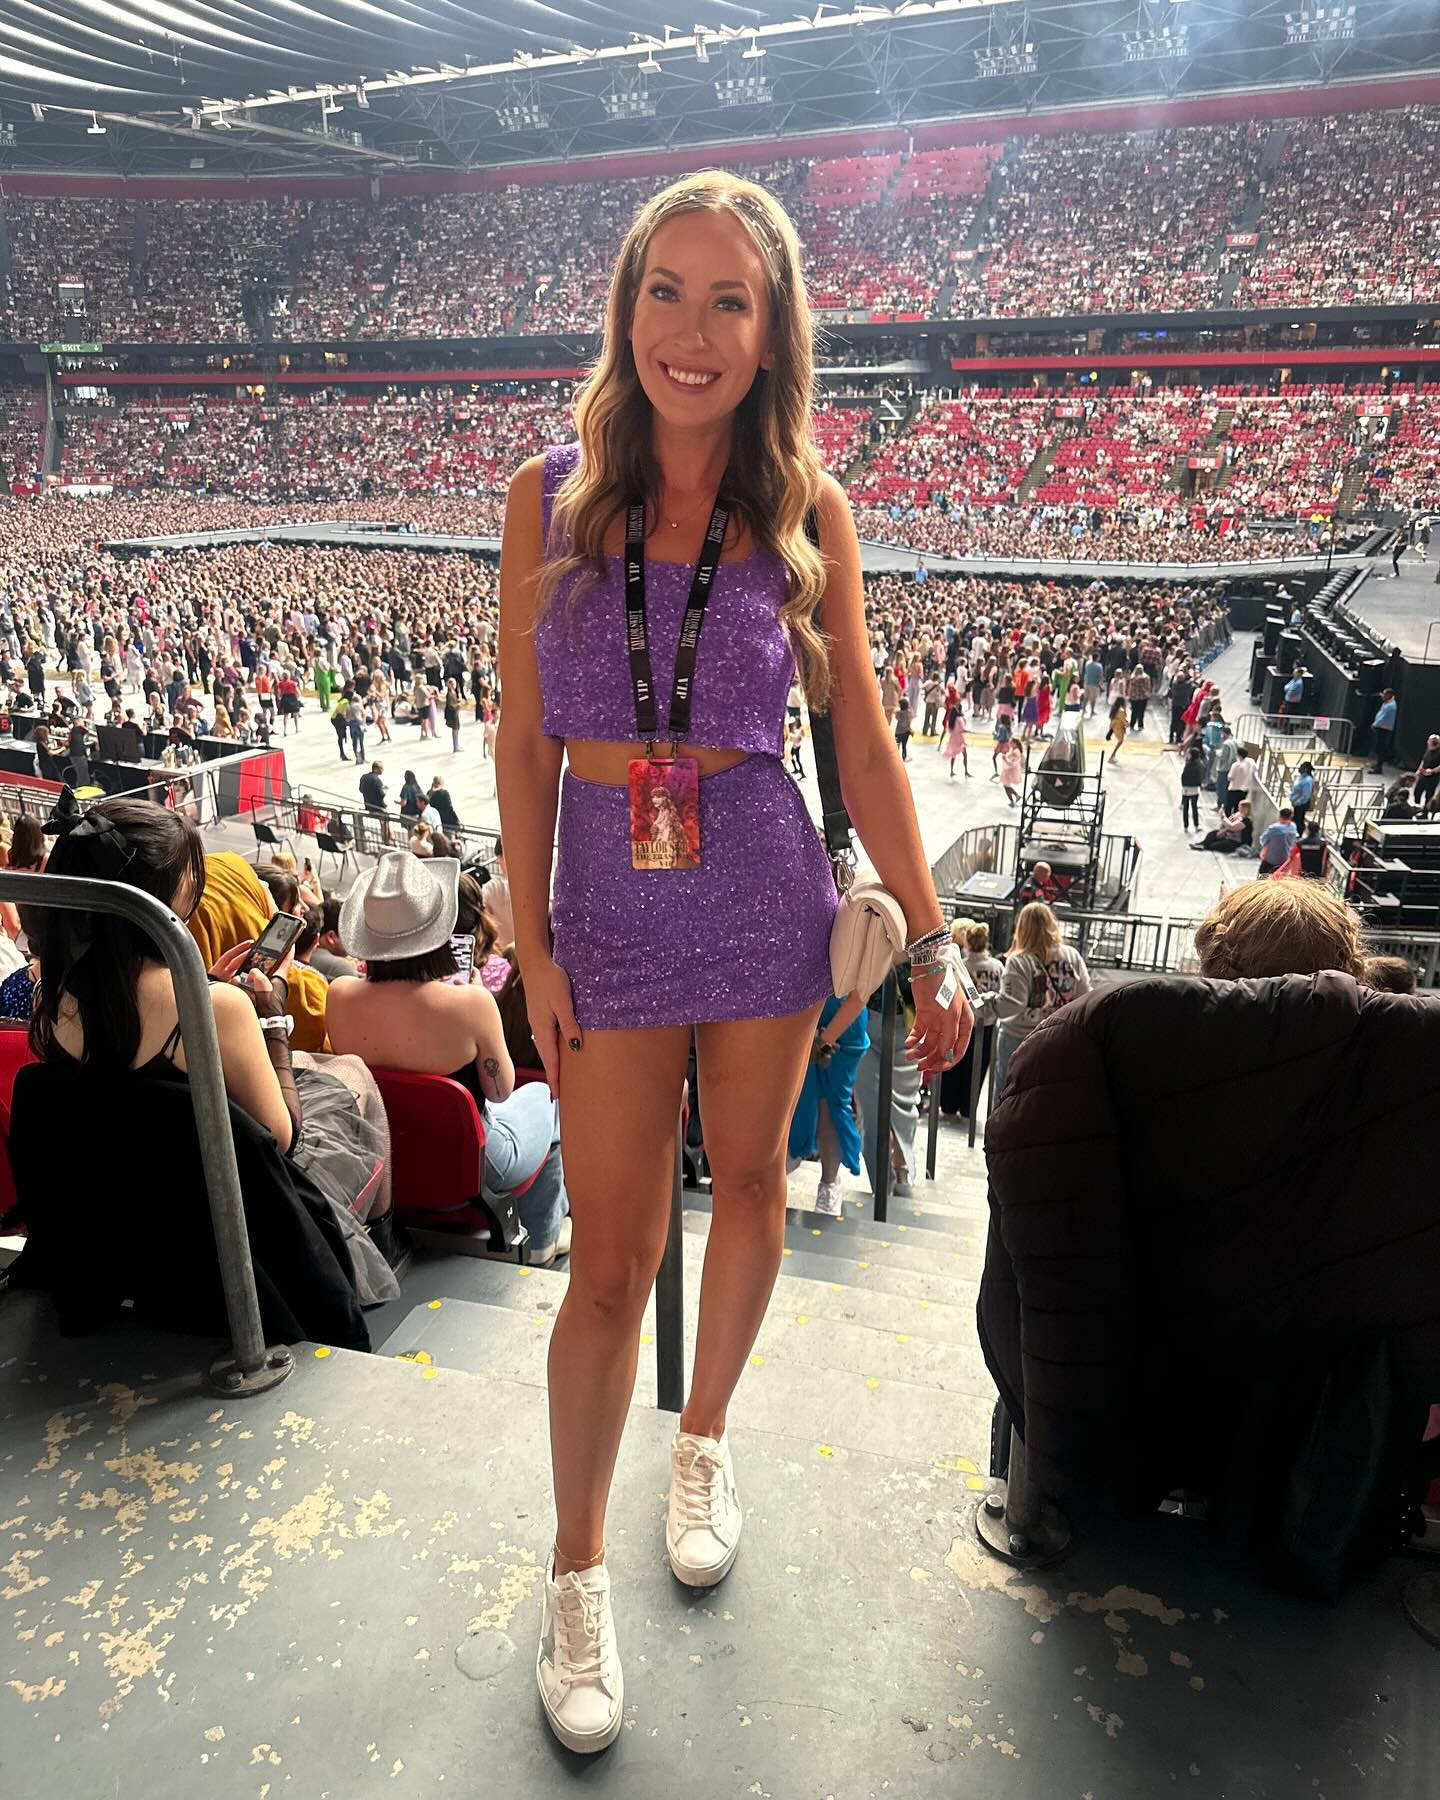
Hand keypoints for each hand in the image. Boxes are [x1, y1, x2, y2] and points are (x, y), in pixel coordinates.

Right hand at [523, 954, 581, 1098]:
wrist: (535, 964)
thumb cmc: (551, 980)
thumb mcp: (564, 1002)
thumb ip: (569, 1024)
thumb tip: (574, 1047)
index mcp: (544, 1029)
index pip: (550, 1061)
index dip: (554, 1080)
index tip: (557, 1098)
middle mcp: (538, 1030)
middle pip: (547, 1058)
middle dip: (553, 1077)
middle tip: (558, 1095)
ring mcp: (537, 1023)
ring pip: (546, 1049)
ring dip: (552, 1064)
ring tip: (558, 1078)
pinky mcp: (539, 1016)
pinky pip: (546, 1040)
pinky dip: (551, 1051)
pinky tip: (557, 1052)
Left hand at [905, 965, 973, 1076]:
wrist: (928, 967)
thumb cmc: (944, 984)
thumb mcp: (951, 1012)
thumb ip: (949, 1035)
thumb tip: (946, 1055)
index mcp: (964, 1023)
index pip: (958, 1049)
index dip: (948, 1061)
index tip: (937, 1069)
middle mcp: (952, 1024)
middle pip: (942, 1049)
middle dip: (932, 1060)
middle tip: (921, 1067)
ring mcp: (938, 1021)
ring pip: (929, 1043)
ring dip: (920, 1051)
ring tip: (910, 1056)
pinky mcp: (924, 1016)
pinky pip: (919, 1033)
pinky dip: (913, 1040)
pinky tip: (909, 1044)